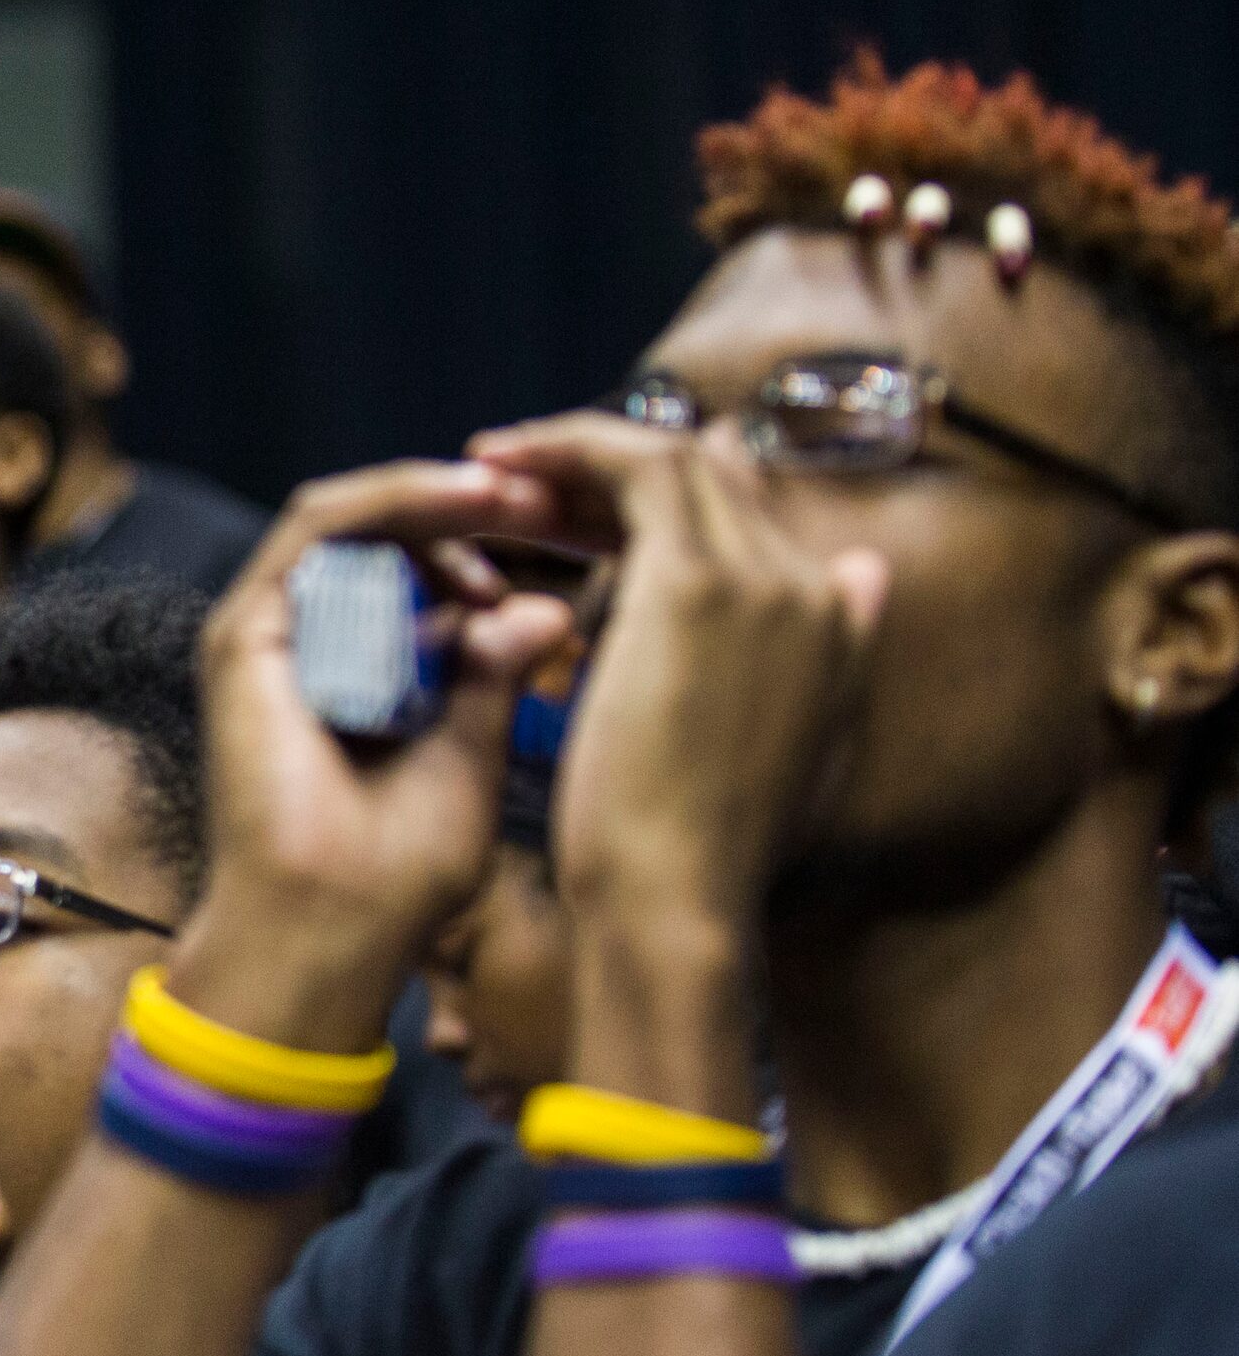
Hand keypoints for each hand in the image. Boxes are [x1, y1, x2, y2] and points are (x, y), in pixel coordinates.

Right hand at [163, 463, 576, 1051]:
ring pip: (358, 514)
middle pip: (391, 532)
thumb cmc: (400, 874)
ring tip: (524, 497)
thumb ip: (498, 673)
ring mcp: (269, 631)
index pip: (424, 570)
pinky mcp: (246, 629)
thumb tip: (553, 606)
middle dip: (481, 504)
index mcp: (356, 673)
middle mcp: (306, 643)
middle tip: (561, 499)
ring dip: (445, 494)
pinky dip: (397, 501)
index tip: (586, 534)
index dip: (502, 538)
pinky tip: (470, 500)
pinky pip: (321, 526)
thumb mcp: (475, 751)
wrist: (333, 933)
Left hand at [466, 413, 888, 926]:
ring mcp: (763, 578)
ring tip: (493, 466)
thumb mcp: (775, 764)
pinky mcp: (692, 582)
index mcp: (836, 626)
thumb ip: (815, 668)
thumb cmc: (700, 861)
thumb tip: (861, 576)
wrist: (679, 905)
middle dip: (608, 469)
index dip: (653, 506)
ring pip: (670, 457)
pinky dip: (562, 451)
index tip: (570, 522)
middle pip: (709, 475)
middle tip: (517, 484)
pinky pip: (628, 464)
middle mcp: (815, 585)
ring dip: (578, 452)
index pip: (746, 517)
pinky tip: (494, 466)